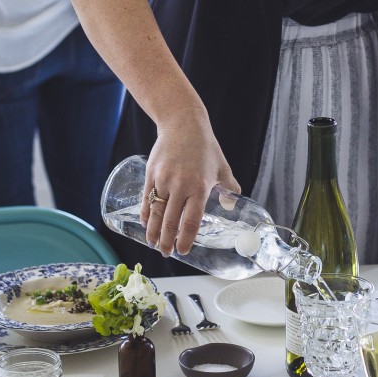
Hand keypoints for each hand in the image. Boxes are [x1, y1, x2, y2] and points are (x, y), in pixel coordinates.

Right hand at [141, 110, 239, 256]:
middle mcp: (181, 186)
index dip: (186, 239)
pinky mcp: (151, 174)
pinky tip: (146, 224)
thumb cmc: (204, 146)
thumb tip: (232, 205)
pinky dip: (146, 214)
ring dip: (153, 232)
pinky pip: (147, 199)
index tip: (183, 251)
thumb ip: (229, 187)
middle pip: (171, 221)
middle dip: (167, 241)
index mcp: (200, 187)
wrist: (183, 124)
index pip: (192, 221)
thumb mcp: (222, 166)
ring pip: (156, 213)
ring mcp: (164, 180)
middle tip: (166, 253)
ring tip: (154, 243)